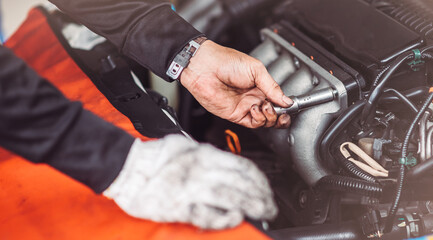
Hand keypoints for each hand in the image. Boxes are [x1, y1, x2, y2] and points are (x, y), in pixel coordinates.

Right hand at [103, 135, 277, 228]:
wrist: (124, 169)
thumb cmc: (153, 158)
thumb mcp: (186, 146)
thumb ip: (208, 156)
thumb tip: (229, 165)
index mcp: (204, 155)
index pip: (241, 166)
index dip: (258, 180)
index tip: (266, 189)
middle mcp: (200, 170)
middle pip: (240, 183)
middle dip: (260, 196)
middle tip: (271, 206)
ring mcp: (190, 188)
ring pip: (229, 196)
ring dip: (250, 205)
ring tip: (263, 212)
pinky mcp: (178, 206)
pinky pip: (205, 213)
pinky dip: (222, 216)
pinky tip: (235, 218)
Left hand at [180, 40, 291, 127]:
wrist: (205, 67)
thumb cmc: (226, 62)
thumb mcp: (256, 70)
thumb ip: (272, 87)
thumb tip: (287, 100)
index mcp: (261, 85)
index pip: (278, 100)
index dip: (286, 105)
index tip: (291, 106)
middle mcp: (254, 97)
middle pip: (274, 114)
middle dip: (281, 115)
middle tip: (280, 110)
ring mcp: (245, 107)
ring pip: (265, 122)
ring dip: (270, 117)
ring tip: (265, 106)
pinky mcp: (236, 115)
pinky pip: (253, 123)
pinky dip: (258, 119)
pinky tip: (256, 109)